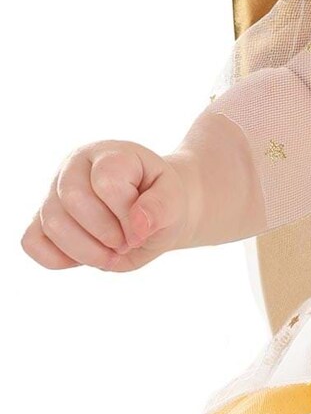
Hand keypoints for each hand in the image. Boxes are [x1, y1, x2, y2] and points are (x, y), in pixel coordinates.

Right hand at [20, 142, 197, 271]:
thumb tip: (138, 227)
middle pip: (72, 200)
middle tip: (128, 242)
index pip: (107, 182)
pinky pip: (32, 243)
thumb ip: (162, 207)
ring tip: (112, 253)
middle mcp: (73, 167)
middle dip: (106, 233)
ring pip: (51, 224)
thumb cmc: (160, 200)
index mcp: (108, 154)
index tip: (144, 228)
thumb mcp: (174, 199)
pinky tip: (89, 254)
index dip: (126, 214)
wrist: (151, 210)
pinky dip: (61, 259)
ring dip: (88, 252)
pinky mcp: (41, 219)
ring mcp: (53, 193)